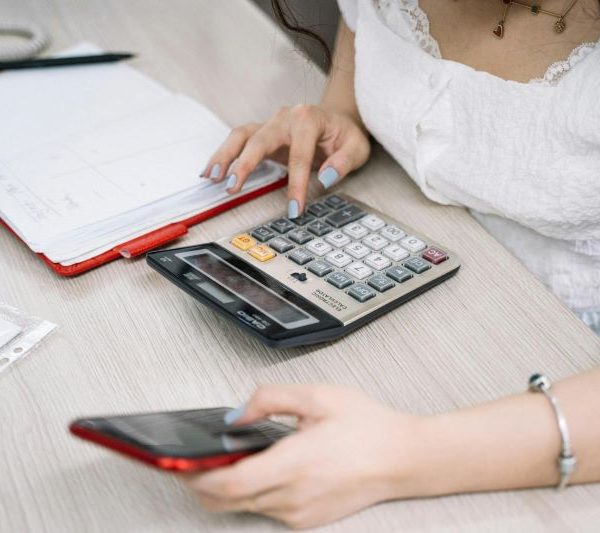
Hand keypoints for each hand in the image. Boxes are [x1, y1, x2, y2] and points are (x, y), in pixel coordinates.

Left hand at [182, 385, 426, 528]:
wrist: (403, 458)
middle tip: (191, 462)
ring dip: (226, 488)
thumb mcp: (317, 396)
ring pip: (244, 507)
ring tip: (224, 461)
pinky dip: (252, 493)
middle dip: (201, 484)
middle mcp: (293, 496)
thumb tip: (236, 415)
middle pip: (226, 502)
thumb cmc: (367, 426)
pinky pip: (266, 510)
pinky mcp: (307, 520)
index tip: (178, 463)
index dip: (196, 476)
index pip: (227, 484)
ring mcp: (300, 514)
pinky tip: (260, 470)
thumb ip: (269, 399)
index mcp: (294, 464)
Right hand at [201, 105, 369, 217]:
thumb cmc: (345, 135)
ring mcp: (271, 123)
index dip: (296, 185)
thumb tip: (324, 177)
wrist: (338, 120)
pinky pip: (239, 141)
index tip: (294, 209)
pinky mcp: (262, 132)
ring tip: (212, 177)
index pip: (299, 155)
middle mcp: (285, 117)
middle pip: (259, 139)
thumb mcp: (357, 148)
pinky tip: (212, 171)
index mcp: (308, 118)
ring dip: (225, 156)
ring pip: (241, 136)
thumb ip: (343, 162)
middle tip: (233, 187)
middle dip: (245, 164)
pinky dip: (224, 155)